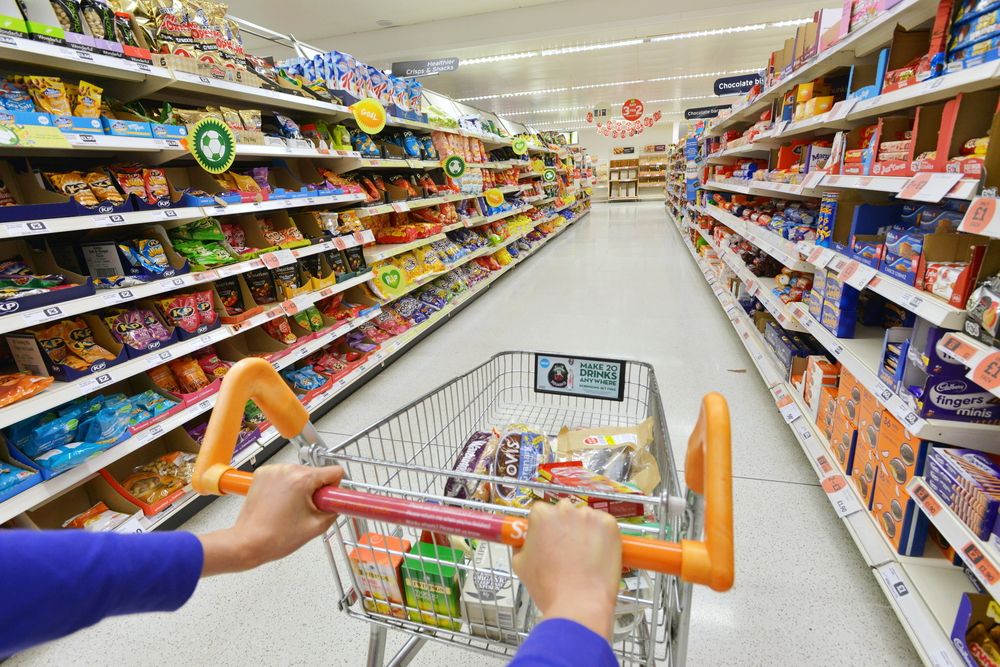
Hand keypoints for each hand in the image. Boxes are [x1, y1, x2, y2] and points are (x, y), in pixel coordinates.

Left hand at [198, 464, 343, 575]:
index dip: (334, 489)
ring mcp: (273, 470)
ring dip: (300, 488)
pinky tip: (280, 504)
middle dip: (316, 490)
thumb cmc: (277, 537)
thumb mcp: (316, 526)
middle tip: (305, 511)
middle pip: (316, 473)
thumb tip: (338, 503)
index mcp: (302, 479)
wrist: (248, 542)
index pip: (335, 472)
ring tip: (290, 509)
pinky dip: (285, 487)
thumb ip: (334, 510)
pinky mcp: (262, 474)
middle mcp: (287, 469)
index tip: (327, 501)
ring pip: (300, 474)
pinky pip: (284, 476)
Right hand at [512, 499, 620, 639]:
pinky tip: (599, 555)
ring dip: (584, 530)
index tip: (549, 541)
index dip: (545, 527)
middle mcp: (565, 509)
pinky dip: (602, 536)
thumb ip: (522, 545)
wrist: (579, 603)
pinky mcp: (609, 525)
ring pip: (585, 518)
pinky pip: (604, 525)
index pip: (541, 512)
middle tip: (567, 549)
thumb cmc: (547, 586)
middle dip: (565, 526)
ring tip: (585, 556)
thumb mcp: (520, 564)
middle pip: (564, 511)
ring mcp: (589, 516)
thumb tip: (529, 540)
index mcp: (541, 515)